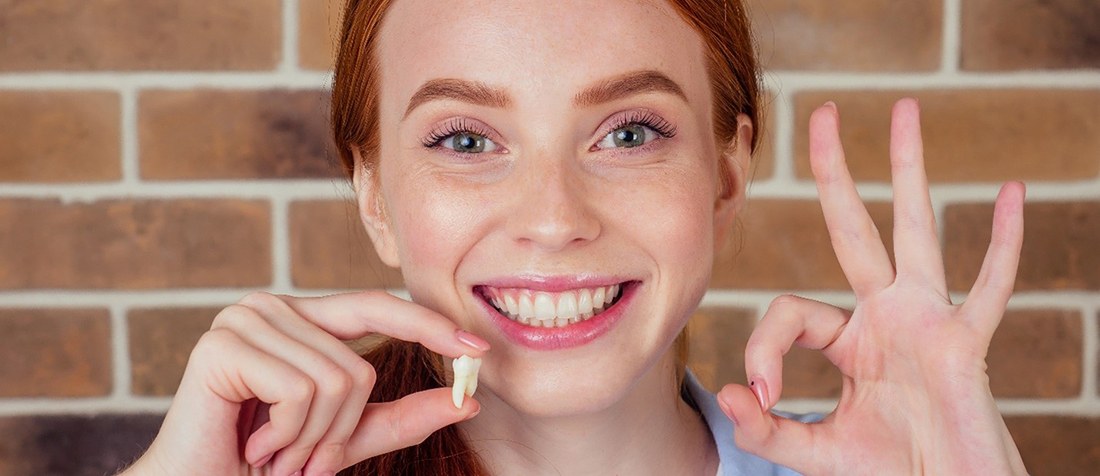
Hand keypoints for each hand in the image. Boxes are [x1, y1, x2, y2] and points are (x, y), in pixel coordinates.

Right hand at [122, 291, 487, 475]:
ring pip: (334, 380)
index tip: (478, 351)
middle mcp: (272, 306)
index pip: (377, 306)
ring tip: (274, 452)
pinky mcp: (222, 345)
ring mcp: (244, 319)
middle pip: (359, 365)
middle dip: (339, 430)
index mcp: (302, 318)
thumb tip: (468, 400)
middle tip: (302, 460)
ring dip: (311, 439)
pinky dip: (288, 434)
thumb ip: (403, 417)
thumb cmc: (266, 462)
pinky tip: (254, 443)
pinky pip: (300, 390)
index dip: (428, 325)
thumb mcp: (346, 438)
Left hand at [718, 99, 1027, 474]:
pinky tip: (1012, 192)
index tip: (761, 395)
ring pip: (917, 232)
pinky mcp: (965, 346)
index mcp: (851, 340)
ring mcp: (927, 323)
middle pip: (855, 230)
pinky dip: (1002, 244)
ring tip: (906, 109)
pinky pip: (989, 289)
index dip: (764, 347)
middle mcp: (887, 318)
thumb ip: (770, 428)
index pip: (791, 312)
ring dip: (909, 171)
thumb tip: (730, 394)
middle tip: (822, 112)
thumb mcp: (817, 452)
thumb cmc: (893, 473)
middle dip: (835, 174)